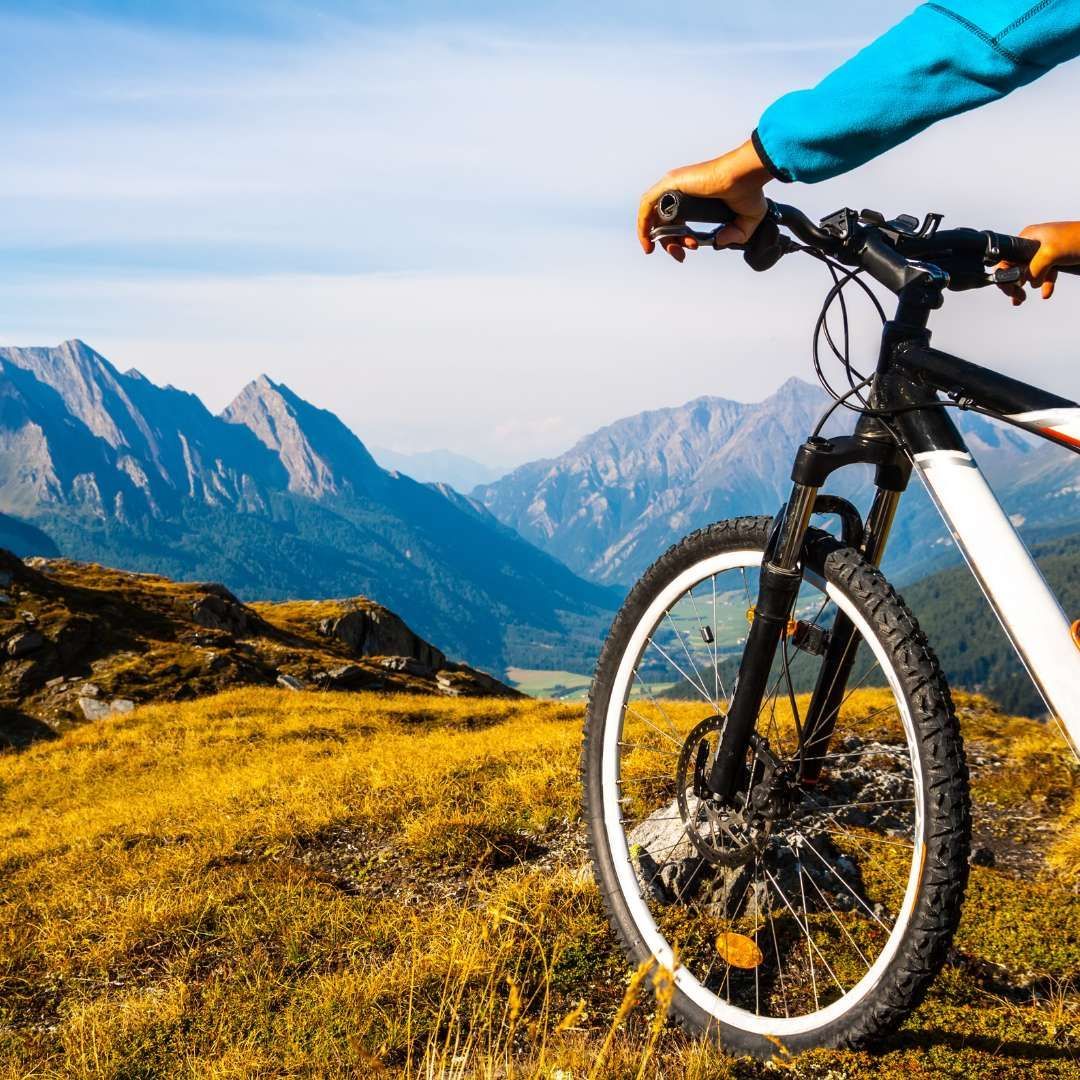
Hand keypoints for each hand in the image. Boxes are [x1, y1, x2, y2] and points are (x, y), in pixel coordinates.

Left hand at [637, 139, 772, 262]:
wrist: (746, 175)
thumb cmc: (748, 190)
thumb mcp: (746, 220)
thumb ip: (734, 235)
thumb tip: (717, 243)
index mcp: (695, 197)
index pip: (676, 221)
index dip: (680, 238)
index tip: (692, 247)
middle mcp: (682, 191)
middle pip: (663, 221)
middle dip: (670, 243)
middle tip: (681, 255)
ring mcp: (674, 186)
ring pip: (654, 215)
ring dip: (659, 238)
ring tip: (674, 250)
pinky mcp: (670, 183)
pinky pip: (647, 205)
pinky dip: (643, 223)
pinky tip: (648, 241)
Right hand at [997, 221, 1079, 304]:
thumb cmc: (1079, 238)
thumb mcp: (1049, 254)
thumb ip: (1033, 270)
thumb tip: (1030, 283)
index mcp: (1028, 236)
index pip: (1007, 258)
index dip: (1005, 274)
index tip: (1010, 287)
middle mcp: (1034, 243)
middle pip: (1016, 266)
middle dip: (1014, 283)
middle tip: (1017, 295)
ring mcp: (1045, 251)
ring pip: (1030, 272)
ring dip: (1028, 286)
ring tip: (1022, 298)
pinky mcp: (1056, 259)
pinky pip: (1044, 274)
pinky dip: (1044, 284)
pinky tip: (1046, 292)